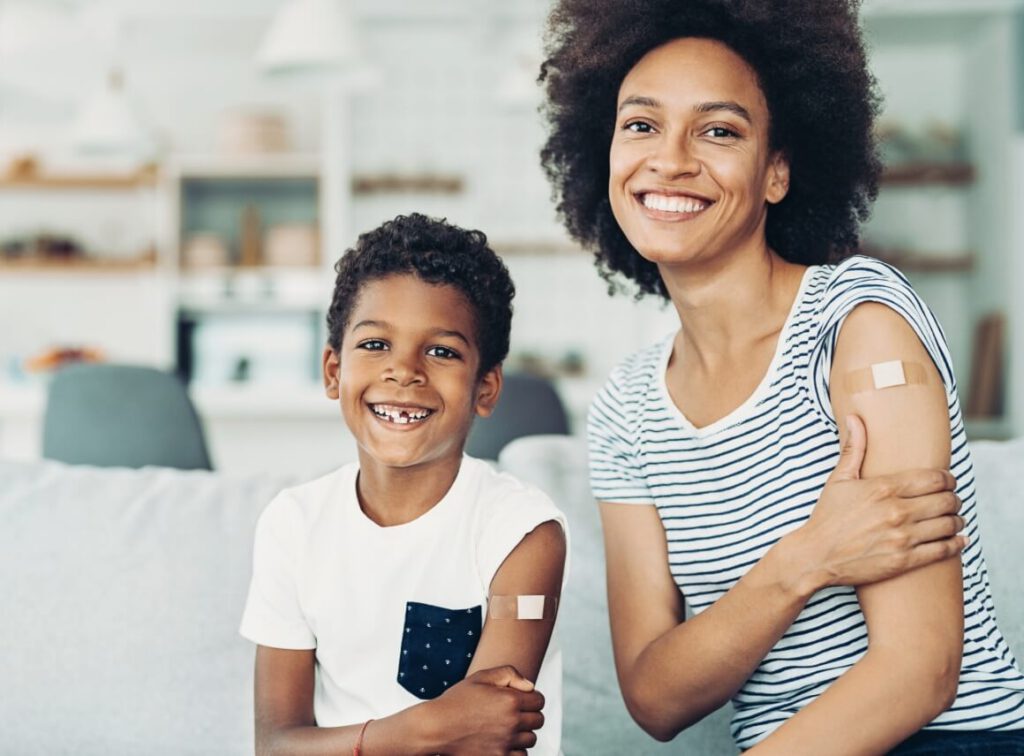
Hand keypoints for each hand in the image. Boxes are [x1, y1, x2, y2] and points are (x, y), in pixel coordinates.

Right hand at [424, 665, 544, 754]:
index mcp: (510, 700)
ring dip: (523, 733)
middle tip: (514, 713)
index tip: (522, 699)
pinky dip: (516, 750)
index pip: (539, 701)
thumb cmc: (457, 701)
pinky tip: (504, 742)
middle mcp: (511, 722)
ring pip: (531, 739)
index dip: (532, 698)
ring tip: (507, 728)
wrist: (436, 728)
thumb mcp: (481, 678)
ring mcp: (506, 743)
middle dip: (529, 715)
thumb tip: (530, 686)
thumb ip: (509, 674)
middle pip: (538, 721)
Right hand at [788, 415, 964, 594]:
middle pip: (946, 500)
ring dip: (957, 521)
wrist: (816, 556)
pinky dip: (956, 544)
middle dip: (954, 499)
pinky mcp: (904, 560)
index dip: (948, 478)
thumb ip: (854, 449)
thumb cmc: (827, 517)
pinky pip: (942, 550)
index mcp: (883, 488)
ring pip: (948, 525)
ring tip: (955, 519)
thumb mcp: (838, 480)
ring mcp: (902, 537)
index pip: (934, 478)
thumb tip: (854, 419)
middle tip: (952, 500)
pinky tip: (958, 540)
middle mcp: (896, 511)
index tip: (948, 480)